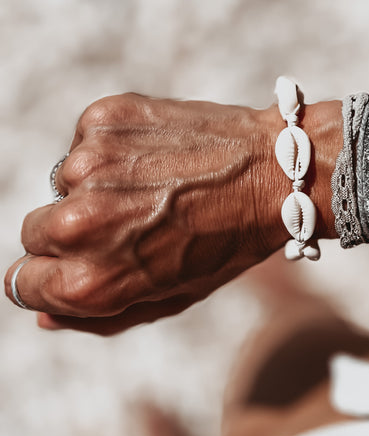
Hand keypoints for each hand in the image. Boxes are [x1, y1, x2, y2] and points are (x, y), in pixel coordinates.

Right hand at [4, 93, 293, 334]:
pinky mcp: (102, 119)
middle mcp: (79, 221)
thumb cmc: (228, 242)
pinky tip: (157, 156)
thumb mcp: (170, 298)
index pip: (21, 284)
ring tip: (154, 187)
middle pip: (32, 233)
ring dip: (95, 187)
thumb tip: (45, 315)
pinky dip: (112, 150)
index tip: (82, 265)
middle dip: (68, 235)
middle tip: (128, 224)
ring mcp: (88, 164)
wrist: (277, 169)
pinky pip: (84, 142)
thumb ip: (99, 316)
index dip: (51, 279)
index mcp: (91, 280)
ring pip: (62, 184)